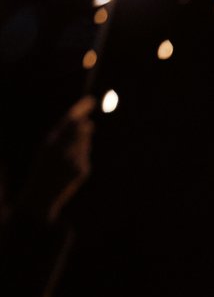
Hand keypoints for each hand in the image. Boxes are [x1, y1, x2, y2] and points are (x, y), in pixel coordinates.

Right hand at [27, 96, 94, 223]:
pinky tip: (70, 166)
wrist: (40, 196)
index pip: (69, 120)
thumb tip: (89, 123)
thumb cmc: (41, 169)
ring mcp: (74, 161)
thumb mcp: (46, 150)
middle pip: (81, 129)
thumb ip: (64, 136)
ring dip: (81, 142)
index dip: (81, 109)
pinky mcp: (82, 170)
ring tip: (67, 154)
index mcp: (49, 143)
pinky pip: (85, 156)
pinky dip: (80, 156)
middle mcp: (63, 150)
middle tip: (87, 123)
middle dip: (84, 125)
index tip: (90, 100)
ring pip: (85, 143)